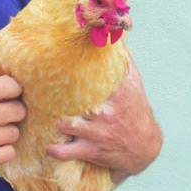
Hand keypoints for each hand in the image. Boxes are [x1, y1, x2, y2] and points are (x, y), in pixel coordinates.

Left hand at [46, 56, 161, 183]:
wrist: (147, 146)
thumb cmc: (138, 112)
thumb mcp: (135, 84)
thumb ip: (124, 62)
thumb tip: (115, 39)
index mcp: (115, 93)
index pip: (91, 79)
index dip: (72, 73)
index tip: (58, 69)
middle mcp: (105, 112)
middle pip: (73, 102)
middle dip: (57, 98)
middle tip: (43, 93)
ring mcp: (98, 132)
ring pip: (66, 124)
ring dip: (54, 121)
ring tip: (44, 117)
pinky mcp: (92, 150)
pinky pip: (66, 152)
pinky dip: (54, 150)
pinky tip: (47, 145)